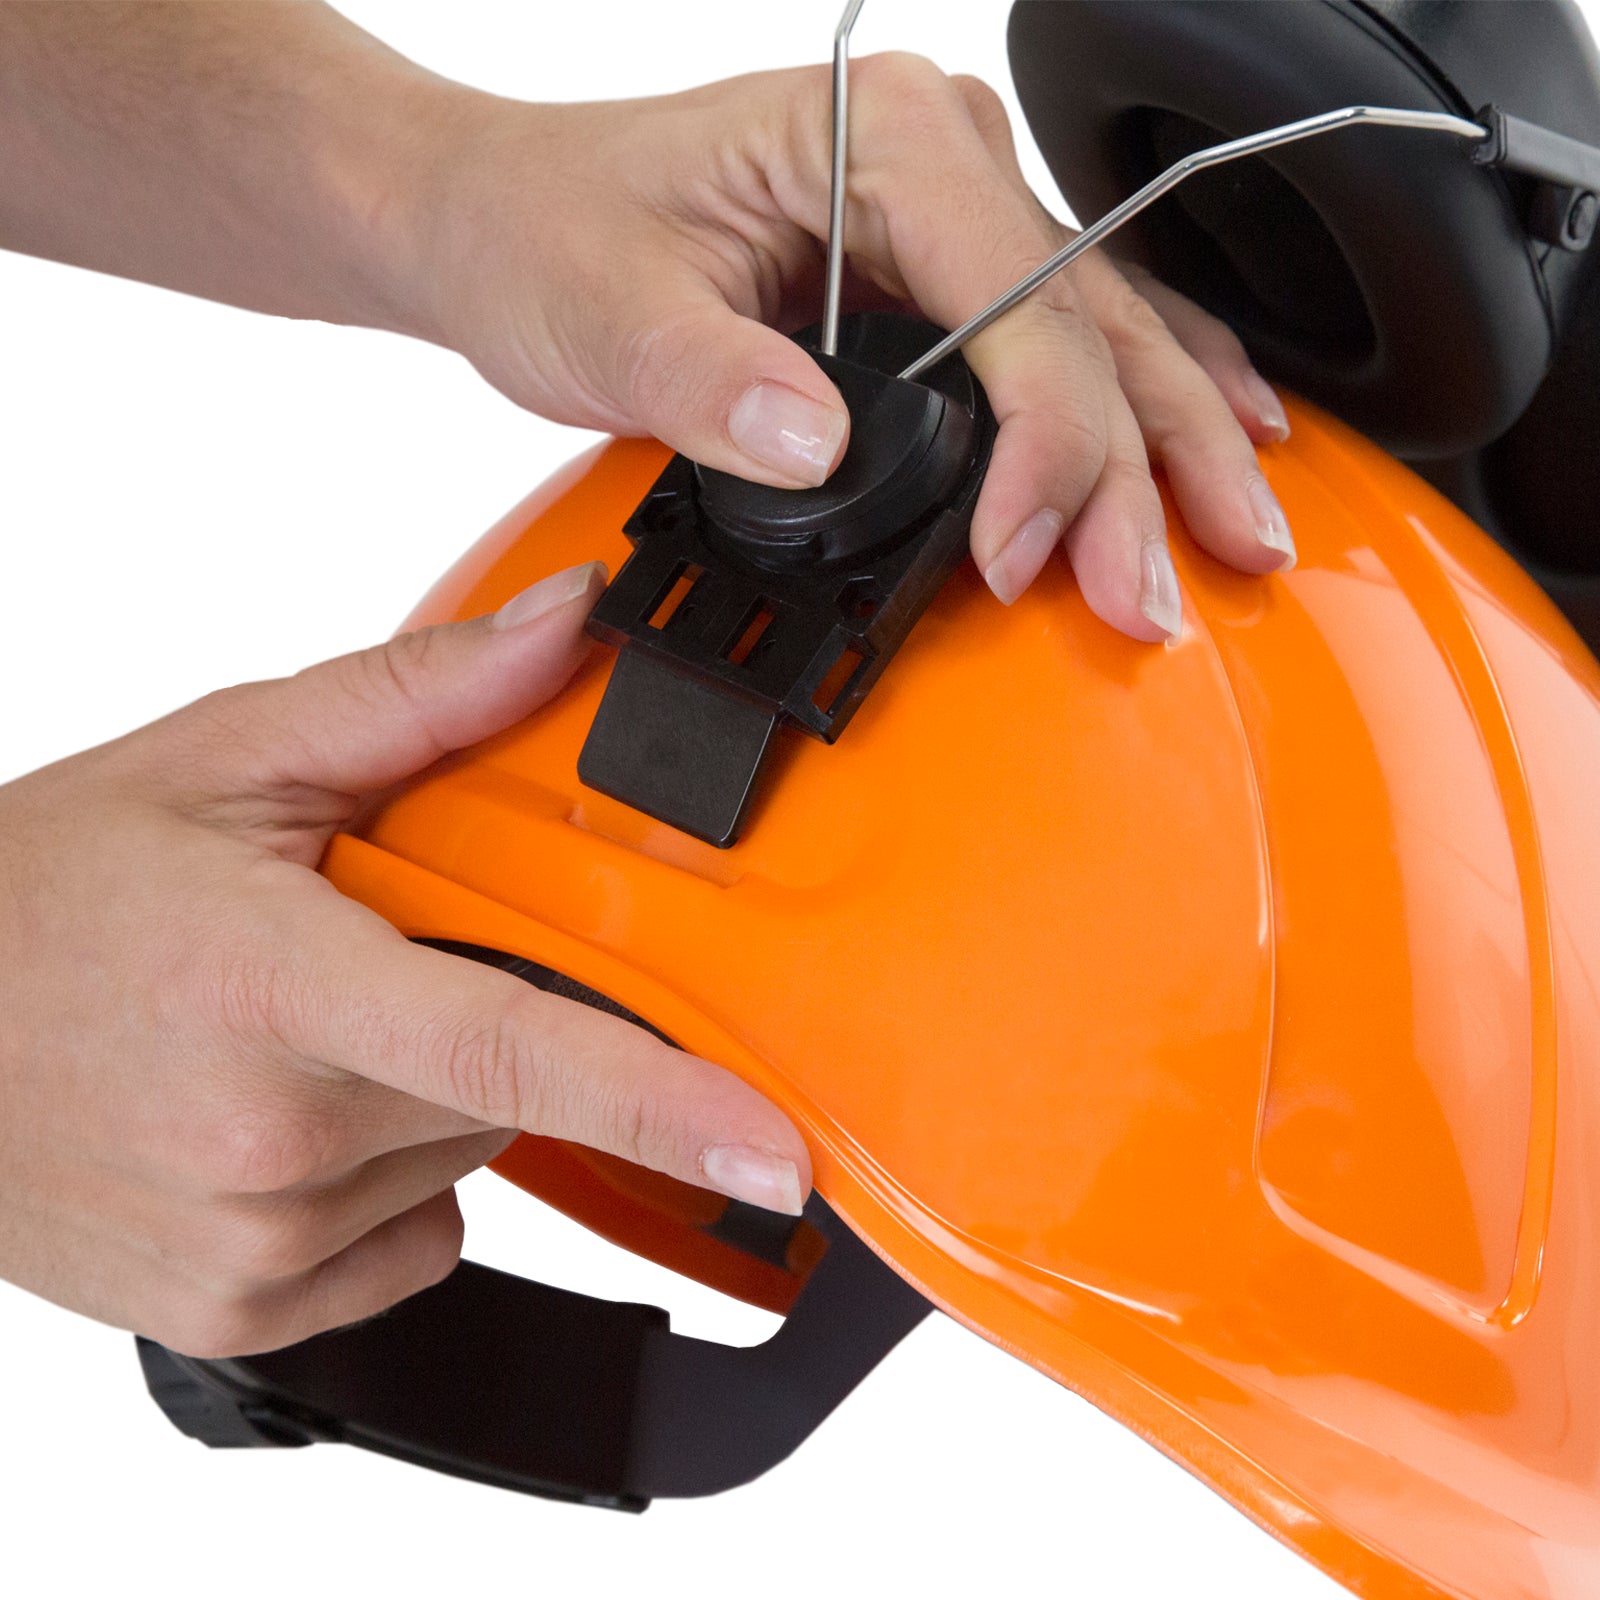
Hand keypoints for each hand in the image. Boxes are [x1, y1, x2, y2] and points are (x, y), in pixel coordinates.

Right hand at [0, 563, 809, 1357]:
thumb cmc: (39, 896)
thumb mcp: (225, 759)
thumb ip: (418, 697)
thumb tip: (569, 628)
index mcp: (271, 988)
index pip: (507, 1046)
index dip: (663, 1101)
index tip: (778, 1149)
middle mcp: (267, 1137)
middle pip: (509, 1084)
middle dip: (489, 1008)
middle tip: (373, 949)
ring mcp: (253, 1242)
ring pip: (463, 1157)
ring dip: (429, 1093)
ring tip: (300, 1030)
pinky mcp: (242, 1309)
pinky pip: (411, 1236)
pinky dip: (389, 1176)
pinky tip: (288, 1114)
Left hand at [395, 54, 1297, 638]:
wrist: (499, 214)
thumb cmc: (543, 229)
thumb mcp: (605, 309)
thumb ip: (714, 379)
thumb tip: (821, 447)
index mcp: (881, 140)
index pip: (1019, 306)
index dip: (1045, 447)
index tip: (1024, 560)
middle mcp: (937, 161)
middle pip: (1089, 325)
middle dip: (1141, 470)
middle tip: (1165, 589)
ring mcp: (949, 214)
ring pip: (1106, 332)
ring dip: (1170, 444)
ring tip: (1235, 537)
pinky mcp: (938, 272)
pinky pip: (1070, 336)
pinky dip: (1137, 402)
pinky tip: (1208, 439)